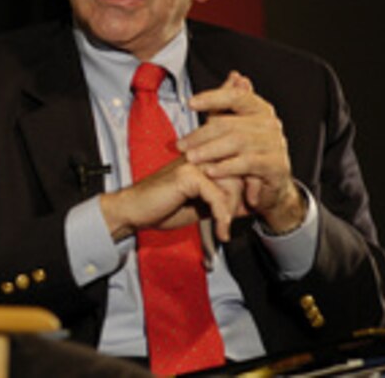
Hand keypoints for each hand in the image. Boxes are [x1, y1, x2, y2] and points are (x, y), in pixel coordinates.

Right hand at [99, 155, 240, 242]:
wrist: (134, 211)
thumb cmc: (164, 207)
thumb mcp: (202, 205)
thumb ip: (223, 200)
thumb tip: (249, 204)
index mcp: (204, 156)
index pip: (239, 163)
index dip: (250, 186)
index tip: (249, 208)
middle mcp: (200, 154)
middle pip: (239, 172)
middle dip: (240, 201)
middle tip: (230, 222)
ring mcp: (193, 162)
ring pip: (230, 183)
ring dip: (230, 212)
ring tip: (222, 229)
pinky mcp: (187, 175)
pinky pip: (216, 195)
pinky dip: (221, 216)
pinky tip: (220, 231)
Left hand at [179, 71, 305, 233]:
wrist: (270, 189)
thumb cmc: (248, 155)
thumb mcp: (236, 127)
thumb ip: (231, 104)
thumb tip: (234, 75)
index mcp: (260, 109)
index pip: (236, 96)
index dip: (213, 97)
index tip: (190, 103)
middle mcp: (270, 124)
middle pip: (230, 123)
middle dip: (201, 134)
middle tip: (181, 145)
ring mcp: (275, 144)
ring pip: (237, 142)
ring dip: (209, 151)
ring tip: (191, 158)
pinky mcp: (276, 166)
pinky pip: (247, 163)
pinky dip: (226, 167)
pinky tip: (210, 171)